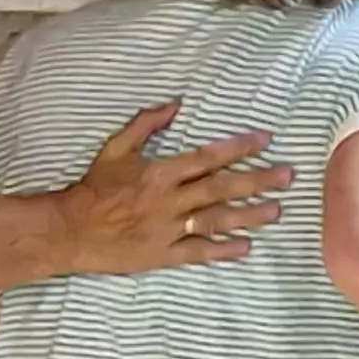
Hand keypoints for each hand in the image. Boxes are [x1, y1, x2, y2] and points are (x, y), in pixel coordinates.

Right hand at [54, 103, 292, 276]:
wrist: (71, 229)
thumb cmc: (93, 187)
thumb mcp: (115, 148)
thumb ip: (146, 124)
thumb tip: (176, 104)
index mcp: (161, 172)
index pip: (208, 157)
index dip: (239, 148)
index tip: (266, 140)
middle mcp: (170, 201)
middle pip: (221, 189)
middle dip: (257, 181)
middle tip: (287, 176)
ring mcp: (168, 229)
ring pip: (216, 220)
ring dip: (248, 215)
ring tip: (276, 210)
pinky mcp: (162, 254)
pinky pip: (198, 253)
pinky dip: (222, 250)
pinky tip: (245, 247)